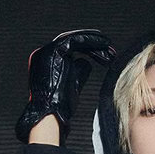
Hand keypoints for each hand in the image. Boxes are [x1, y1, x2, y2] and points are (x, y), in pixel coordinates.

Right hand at [15, 28, 116, 143]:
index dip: (89, 50)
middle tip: (111, 49)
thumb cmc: (60, 106)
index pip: (69, 49)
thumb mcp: (72, 85)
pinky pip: (75, 40)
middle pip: (72, 42)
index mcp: (46, 61)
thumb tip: (87, 62)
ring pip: (74, 40)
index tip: (105, 55)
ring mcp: (47, 50)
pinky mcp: (54, 50)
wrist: (51, 113)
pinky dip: (91, 41)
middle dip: (93, 45)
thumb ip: (78, 72)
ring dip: (94, 42)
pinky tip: (103, 45)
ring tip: (110, 47)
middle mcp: (44, 53)